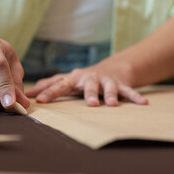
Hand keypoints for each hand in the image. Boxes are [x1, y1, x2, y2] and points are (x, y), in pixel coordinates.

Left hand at [25, 60, 147, 106]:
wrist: (111, 69)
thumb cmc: (84, 78)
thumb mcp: (68, 80)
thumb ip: (50, 85)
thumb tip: (29, 91)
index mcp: (75, 79)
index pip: (61, 84)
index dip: (50, 92)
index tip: (40, 101)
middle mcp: (91, 78)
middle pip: (89, 85)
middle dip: (89, 94)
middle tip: (89, 104)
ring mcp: (106, 81)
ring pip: (110, 87)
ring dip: (111, 95)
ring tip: (112, 104)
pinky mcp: (121, 84)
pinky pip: (129, 91)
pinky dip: (135, 97)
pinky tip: (144, 104)